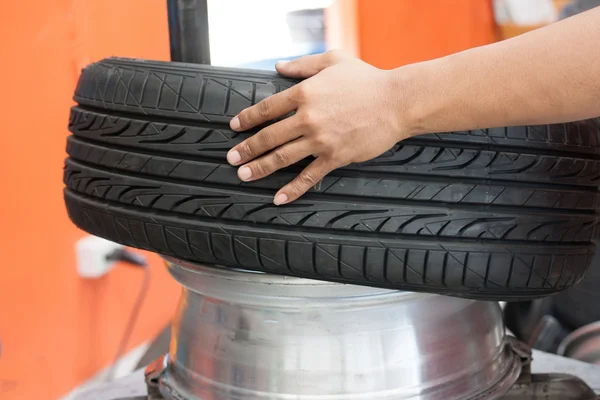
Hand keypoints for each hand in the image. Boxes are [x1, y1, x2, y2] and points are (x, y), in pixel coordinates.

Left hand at [226, 50, 408, 204]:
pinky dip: (292, 189)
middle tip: (231, 157)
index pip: (267, 108)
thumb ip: (302, 65)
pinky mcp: (335, 157)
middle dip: (246, 148)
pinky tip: (278, 197)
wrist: (397, 102)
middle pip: (268, 136)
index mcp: (305, 93)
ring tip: (243, 175)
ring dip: (259, 168)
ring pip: (282, 158)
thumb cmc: (367, 79)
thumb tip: (278, 67)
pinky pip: (309, 176)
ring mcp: (320, 140)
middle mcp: (308, 118)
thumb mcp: (333, 60)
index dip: (247, 118)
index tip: (234, 126)